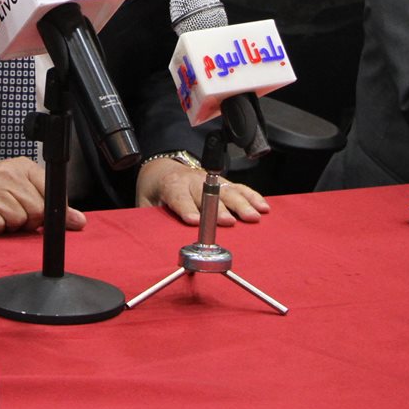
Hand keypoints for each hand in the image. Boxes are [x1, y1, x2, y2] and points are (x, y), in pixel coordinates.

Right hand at [0, 158, 85, 234]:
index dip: (50, 211)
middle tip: (16, 215)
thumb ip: (51, 203)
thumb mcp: (22, 186)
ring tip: (0, 215)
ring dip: (10, 225)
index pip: (51, 192)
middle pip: (36, 210)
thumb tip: (78, 221)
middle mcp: (6, 173)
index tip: (43, 217)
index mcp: (22, 166)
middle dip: (28, 220)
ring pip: (17, 220)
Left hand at [136, 158, 268, 225]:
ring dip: (242, 204)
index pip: (179, 197)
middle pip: (208, 195)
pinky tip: (263, 207)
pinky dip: (252, 197)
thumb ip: (151, 217)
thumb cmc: (157, 191)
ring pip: (228, 190)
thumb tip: (154, 238)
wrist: (163, 170)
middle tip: (230, 222)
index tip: (193, 221)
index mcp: (172, 185)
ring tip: (254, 216)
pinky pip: (240, 188)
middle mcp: (193, 181)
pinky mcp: (223, 183)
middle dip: (219, 209)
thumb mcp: (146, 203)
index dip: (186, 209)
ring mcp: (210, 181)